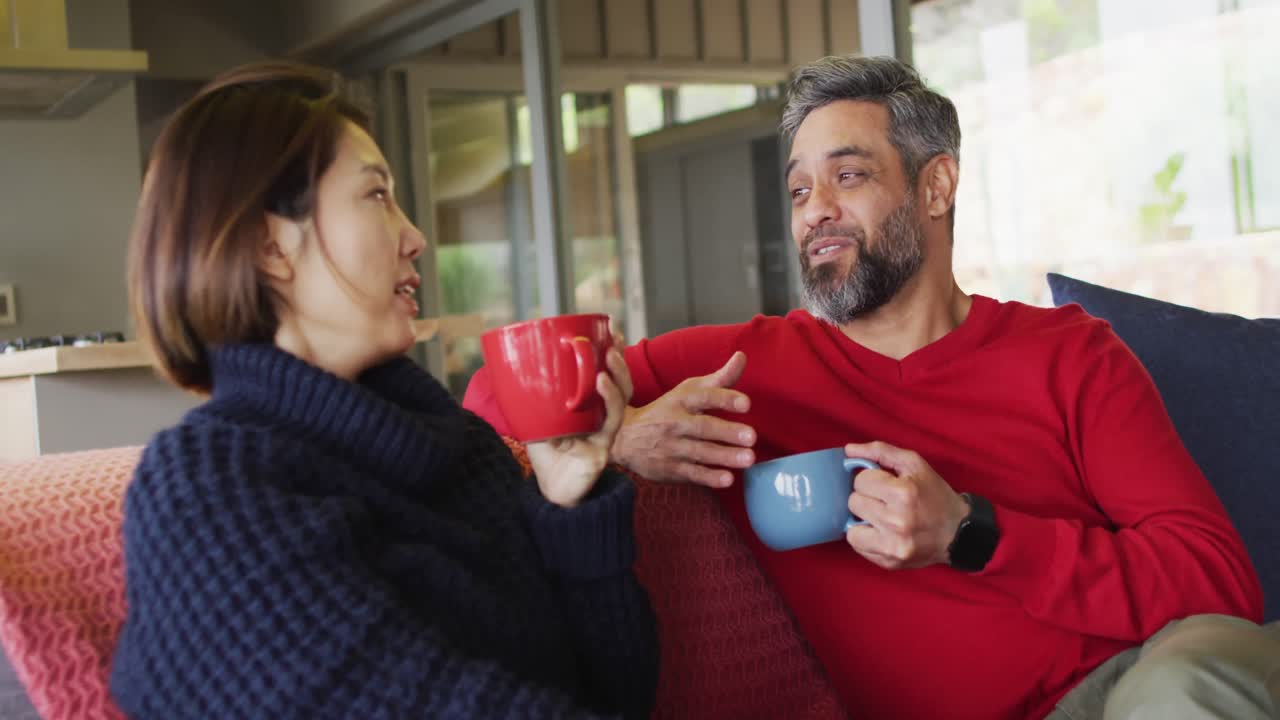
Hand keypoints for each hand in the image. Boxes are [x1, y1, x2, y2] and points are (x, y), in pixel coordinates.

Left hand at [527, 332, 633, 506]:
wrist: (551, 491)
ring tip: (608, 359)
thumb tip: (503, 367)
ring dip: (617, 377)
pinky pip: (611, 421)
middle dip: (620, 358)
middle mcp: (603, 415)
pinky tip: (600, 383)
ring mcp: (606, 431)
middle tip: (613, 340)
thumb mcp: (534, 419)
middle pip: (622, 381)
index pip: (609, 373)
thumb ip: (528, 398)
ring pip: (622, 399)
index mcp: (592, 405)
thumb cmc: (546, 455)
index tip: (611, 329)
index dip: (613, 351)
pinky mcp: (604, 447)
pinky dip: (608, 400)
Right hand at [610, 352, 755, 486]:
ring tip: (749, 459)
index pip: (704, 397)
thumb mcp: (688, 391)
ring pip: (700, 452)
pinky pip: (691, 473)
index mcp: (681, 400)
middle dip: (727, 432)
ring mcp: (671, 447)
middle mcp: (675, 422)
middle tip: (751, 436)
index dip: (725, 398)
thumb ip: (719, 378)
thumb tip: (742, 356)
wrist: (624, 437)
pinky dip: (709, 477)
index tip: (746, 403)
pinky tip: (727, 479)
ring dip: (724, 456)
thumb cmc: (666, 410)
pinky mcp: (670, 468)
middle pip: (703, 427)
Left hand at [843, 441, 970, 569]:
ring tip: (882, 518)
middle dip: (867, 498)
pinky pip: (858, 546)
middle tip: (885, 501)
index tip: (885, 484)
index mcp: (903, 494)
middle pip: (853, 503)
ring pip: (851, 528)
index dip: (871, 480)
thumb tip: (848, 450)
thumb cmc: (935, 495)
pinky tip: (883, 532)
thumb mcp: (914, 464)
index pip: (860, 481)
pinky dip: (866, 538)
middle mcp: (897, 521)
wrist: (959, 533)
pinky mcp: (889, 562)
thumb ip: (880, 452)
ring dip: (863, 521)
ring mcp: (892, 546)